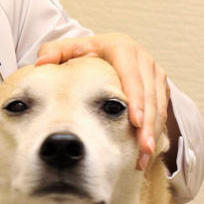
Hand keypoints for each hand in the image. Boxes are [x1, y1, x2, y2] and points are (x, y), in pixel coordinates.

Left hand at [35, 33, 169, 169]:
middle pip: (150, 95)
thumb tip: (41, 62)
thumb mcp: (68, 49)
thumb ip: (54, 52)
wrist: (102, 50)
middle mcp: (143, 59)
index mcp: (122, 48)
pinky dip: (155, 131)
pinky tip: (145, 152)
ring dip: (153, 131)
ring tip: (144, 156)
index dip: (136, 99)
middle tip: (143, 147)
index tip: (135, 122)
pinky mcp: (159, 87)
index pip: (132, 76)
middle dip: (148, 123)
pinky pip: (162, 111)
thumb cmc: (84, 52)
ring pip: (159, 106)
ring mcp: (154, 74)